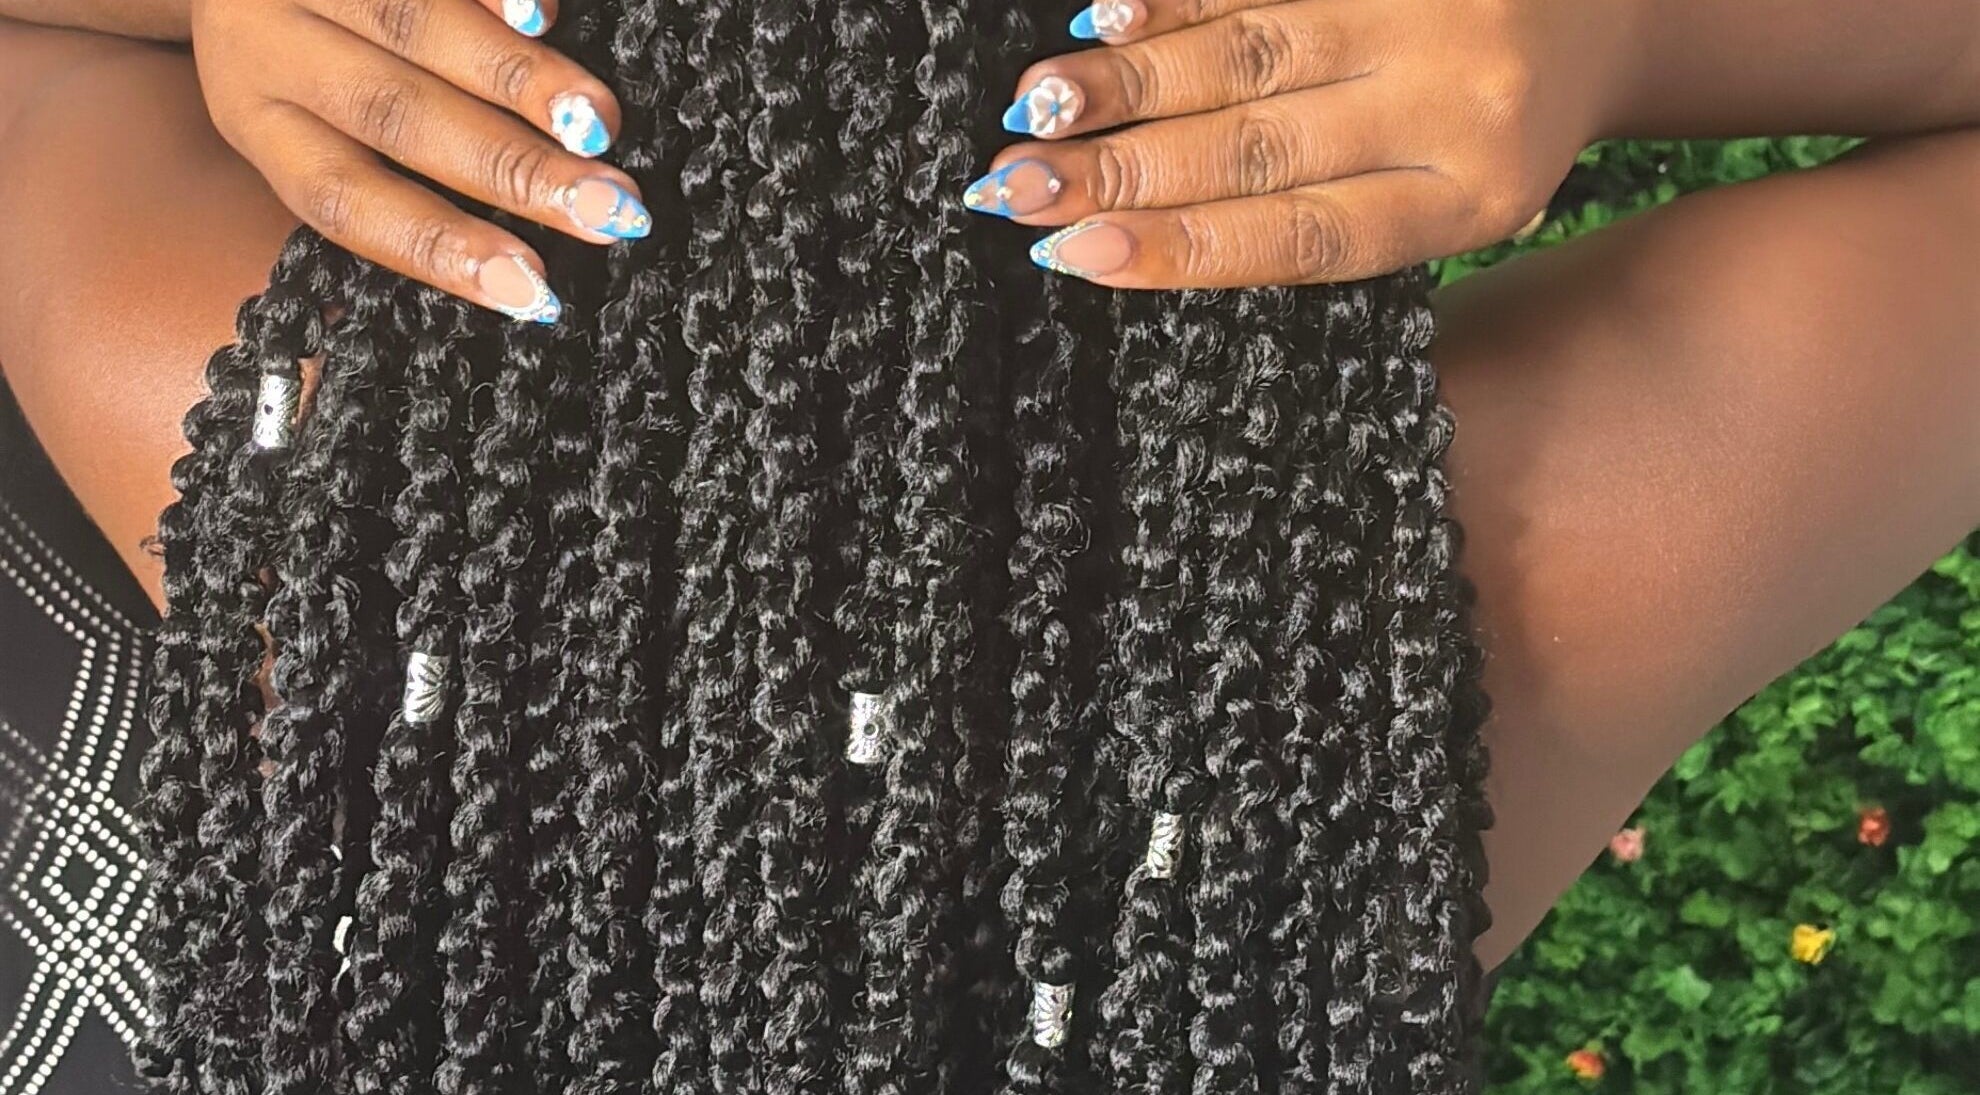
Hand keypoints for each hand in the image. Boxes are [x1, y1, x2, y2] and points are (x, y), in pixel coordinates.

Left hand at [191, 0, 652, 322]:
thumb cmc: (296, 52)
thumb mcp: (294, 122)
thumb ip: (379, 175)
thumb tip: (513, 270)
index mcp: (257, 118)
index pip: (345, 200)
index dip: (442, 249)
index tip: (534, 293)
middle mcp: (267, 43)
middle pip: (396, 116)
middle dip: (513, 170)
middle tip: (607, 209)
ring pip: (414, 27)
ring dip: (522, 82)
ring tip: (601, 124)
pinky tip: (542, 16)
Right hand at [971, 0, 1625, 287]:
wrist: (1610, 9)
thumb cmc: (1500, 130)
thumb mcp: (1448, 201)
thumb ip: (1328, 221)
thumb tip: (1139, 233)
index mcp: (1461, 201)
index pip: (1302, 234)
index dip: (1182, 248)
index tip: (1074, 255)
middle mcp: (1453, 105)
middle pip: (1258, 144)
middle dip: (1123, 168)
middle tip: (1013, 184)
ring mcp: (1427, 10)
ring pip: (1253, 48)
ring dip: (1131, 78)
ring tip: (1036, 104)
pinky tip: (1107, 11)